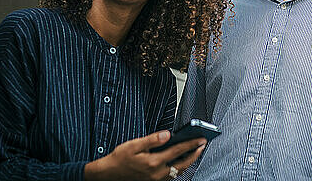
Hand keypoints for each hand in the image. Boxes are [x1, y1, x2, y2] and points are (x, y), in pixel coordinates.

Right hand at [83, 130, 205, 180]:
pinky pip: (172, 176)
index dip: (191, 144)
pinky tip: (181, 161)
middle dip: (195, 154)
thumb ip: (152, 140)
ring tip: (195, 151)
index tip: (201, 138)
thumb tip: (167, 134)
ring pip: (179, 171)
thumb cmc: (119, 159)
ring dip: (188, 162)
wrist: (108, 175)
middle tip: (203, 145)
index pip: (178, 151)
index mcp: (153, 162)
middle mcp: (157, 173)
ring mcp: (157, 180)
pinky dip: (179, 168)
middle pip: (183, 164)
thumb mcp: (134, 145)